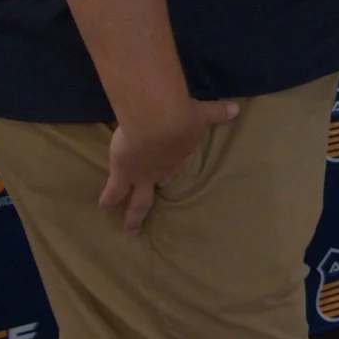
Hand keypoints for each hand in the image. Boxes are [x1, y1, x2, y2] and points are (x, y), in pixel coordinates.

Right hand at [98, 96, 239, 232]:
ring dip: (133, 216)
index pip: (174, 166)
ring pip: (137, 201)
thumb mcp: (202, 114)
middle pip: (157, 189)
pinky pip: (114, 191)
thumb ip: (217, 112)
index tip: (167, 175)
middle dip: (153, 201)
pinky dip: (108, 198)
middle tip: (152, 214)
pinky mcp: (123, 173)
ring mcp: (142, 176)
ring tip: (130, 229)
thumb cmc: (182, 116)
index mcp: (178, 156)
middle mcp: (161, 171)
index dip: (170, 170)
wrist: (159, 122)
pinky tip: (102, 207)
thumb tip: (236, 109)